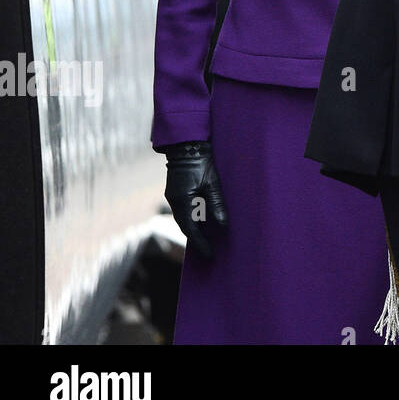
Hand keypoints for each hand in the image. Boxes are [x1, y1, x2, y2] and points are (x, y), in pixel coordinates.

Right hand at [163, 141, 228, 259]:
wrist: (188, 144)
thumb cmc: (201, 161)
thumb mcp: (213, 182)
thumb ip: (217, 203)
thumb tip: (223, 224)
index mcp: (182, 201)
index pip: (191, 230)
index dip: (201, 244)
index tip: (210, 255)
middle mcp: (175, 201)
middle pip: (186, 226)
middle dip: (197, 240)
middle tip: (209, 252)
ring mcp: (174, 196)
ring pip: (184, 219)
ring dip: (195, 229)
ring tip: (207, 241)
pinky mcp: (177, 191)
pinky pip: (184, 210)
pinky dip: (193, 218)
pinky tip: (202, 222)